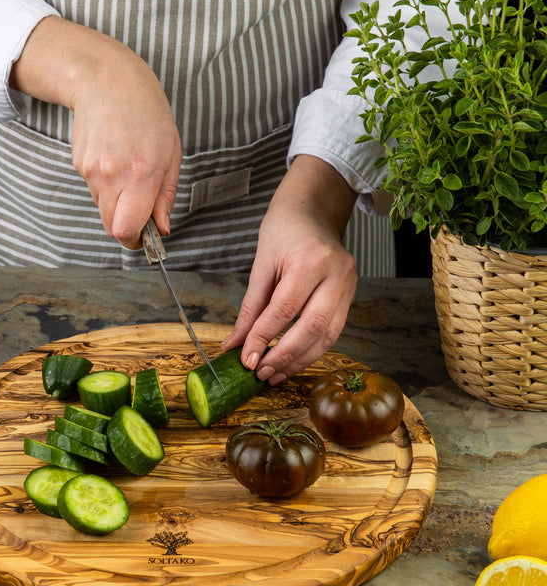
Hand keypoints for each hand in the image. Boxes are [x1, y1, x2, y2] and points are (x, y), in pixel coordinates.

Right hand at [9, 16, 181, 247]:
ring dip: (117, 203)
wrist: (107, 81)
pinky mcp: (79, 164)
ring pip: (103, 209)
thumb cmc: (147, 113)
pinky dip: (107, 186)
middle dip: (127, 225)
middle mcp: (112, 175)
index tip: (144, 237)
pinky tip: (116, 160)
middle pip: (112, 226)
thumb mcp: (171, 154)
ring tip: (129, 172)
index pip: (126, 229)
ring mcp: (91, 170)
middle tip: (141, 207)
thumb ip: (165, 196)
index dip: (134, 241)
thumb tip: (161, 229)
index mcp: (140, 173)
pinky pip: (95, 190)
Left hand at [220, 155, 358, 383]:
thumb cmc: (284, 231)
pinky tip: (292, 361)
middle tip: (261, 373)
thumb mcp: (260, 265)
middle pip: (312, 327)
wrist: (313, 211)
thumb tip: (234, 345)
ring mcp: (349, 284)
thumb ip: (250, 308)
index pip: (284, 310)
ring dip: (300, 360)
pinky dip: (312, 350)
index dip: (263, 338)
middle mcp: (336, 273)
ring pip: (328, 335)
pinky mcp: (351, 294)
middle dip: (285, 355)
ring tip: (275, 374)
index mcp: (310, 260)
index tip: (246, 359)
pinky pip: (334, 330)